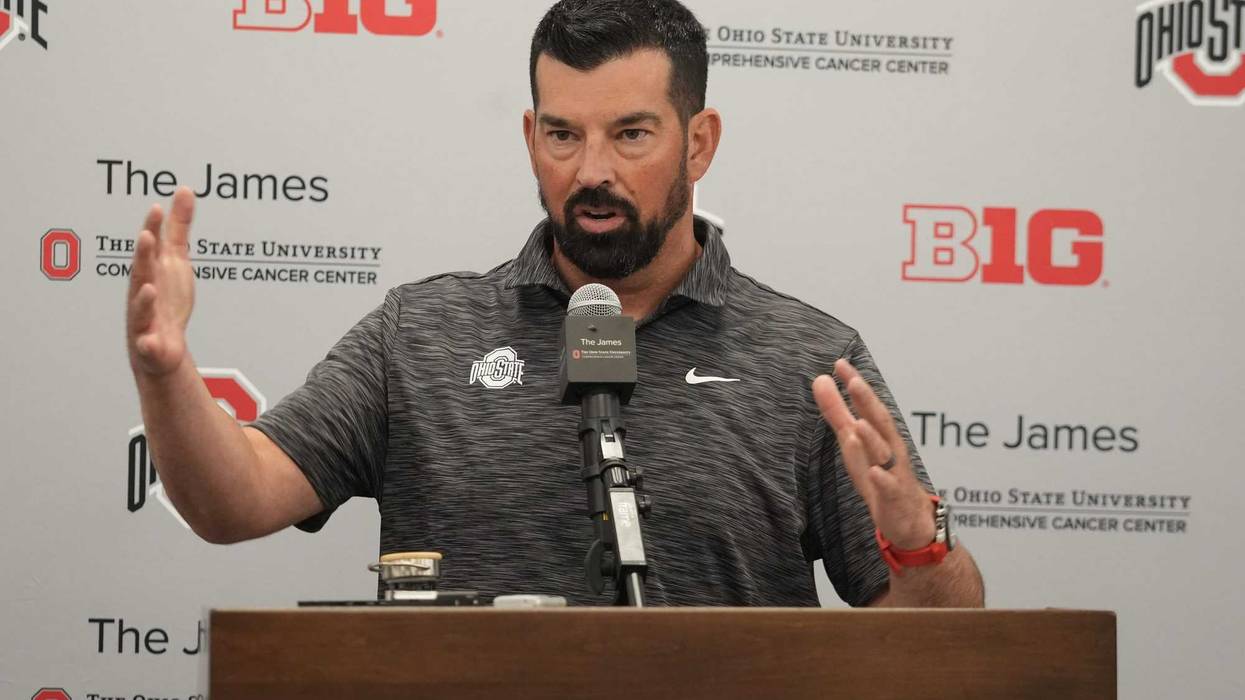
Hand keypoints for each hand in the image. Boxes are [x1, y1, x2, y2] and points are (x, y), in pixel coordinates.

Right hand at [127, 186, 196, 376]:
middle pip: (141, 272)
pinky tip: (150, 342)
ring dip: (143, 298)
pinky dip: (148, 344)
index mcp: (151, 272)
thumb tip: (185, 190)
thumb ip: (178, 227)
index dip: (153, 229)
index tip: (157, 209)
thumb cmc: (166, 298)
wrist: (162, 346)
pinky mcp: (149, 346)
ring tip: (149, 287)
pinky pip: (148, 346)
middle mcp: (143, 292)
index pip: (151, 249)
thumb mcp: (177, 260)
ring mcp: (144, 319)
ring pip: (140, 308)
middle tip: (146, 236)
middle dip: (143, 255)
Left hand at [812, 359, 934, 549]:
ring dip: (874, 438)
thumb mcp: (852, 442)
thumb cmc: (879, 474)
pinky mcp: (894, 498)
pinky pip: (889, 487)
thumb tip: (820, 380)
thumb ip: (837, 412)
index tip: (840, 364)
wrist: (908, 520)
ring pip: (885, 454)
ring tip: (859, 423)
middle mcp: (890, 449)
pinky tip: (874, 471)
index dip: (855, 385)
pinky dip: (882, 479)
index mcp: (879, 434)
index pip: (866, 405)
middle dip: (868, 403)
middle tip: (855, 382)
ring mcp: (894, 472)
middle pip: (880, 423)